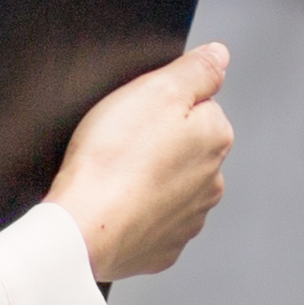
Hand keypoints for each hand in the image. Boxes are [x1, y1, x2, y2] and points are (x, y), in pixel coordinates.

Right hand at [51, 44, 234, 281]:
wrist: (83, 228)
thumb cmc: (113, 158)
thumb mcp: (157, 90)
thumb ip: (197, 69)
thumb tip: (219, 56)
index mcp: (215, 138)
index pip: (198, 104)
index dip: (162, 103)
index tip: (137, 114)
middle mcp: (212, 182)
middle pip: (184, 145)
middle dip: (158, 141)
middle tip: (121, 142)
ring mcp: (188, 219)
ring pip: (169, 184)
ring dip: (148, 178)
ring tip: (114, 175)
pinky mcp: (163, 248)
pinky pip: (151, 220)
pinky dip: (135, 212)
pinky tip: (113, 205)